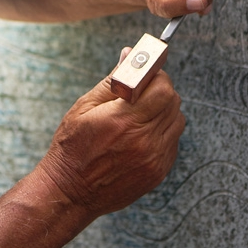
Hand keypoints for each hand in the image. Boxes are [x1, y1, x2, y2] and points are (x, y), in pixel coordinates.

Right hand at [36, 63, 184, 216]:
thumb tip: (130, 55)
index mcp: (124, 120)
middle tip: (142, 92)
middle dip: (160, 90)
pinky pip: (173, 142)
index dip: (156, 76)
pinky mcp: (158, 172)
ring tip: (141, 114)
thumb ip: (113, 80)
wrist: (70, 192)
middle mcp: (144, 140)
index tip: (147, 74)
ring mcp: (154, 159)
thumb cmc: (72, 147)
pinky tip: (141, 134)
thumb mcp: (85, 107)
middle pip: (173, 101)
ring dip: (164, 111)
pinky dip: (163, 132)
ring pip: (177, 120)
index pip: (162, 87)